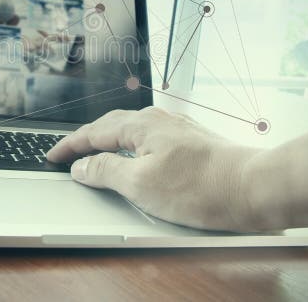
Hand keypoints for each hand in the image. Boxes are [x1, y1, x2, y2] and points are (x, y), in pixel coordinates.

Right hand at [46, 106, 261, 231]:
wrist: (255, 188)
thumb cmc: (202, 187)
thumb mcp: (141, 184)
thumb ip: (106, 171)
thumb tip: (82, 165)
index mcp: (141, 125)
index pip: (93, 132)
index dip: (70, 146)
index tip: (52, 157)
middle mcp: (159, 120)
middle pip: (111, 126)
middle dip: (87, 140)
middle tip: (68, 154)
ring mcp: (177, 129)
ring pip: (132, 131)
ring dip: (109, 141)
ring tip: (97, 154)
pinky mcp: (192, 141)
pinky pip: (150, 138)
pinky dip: (131, 147)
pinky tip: (137, 157)